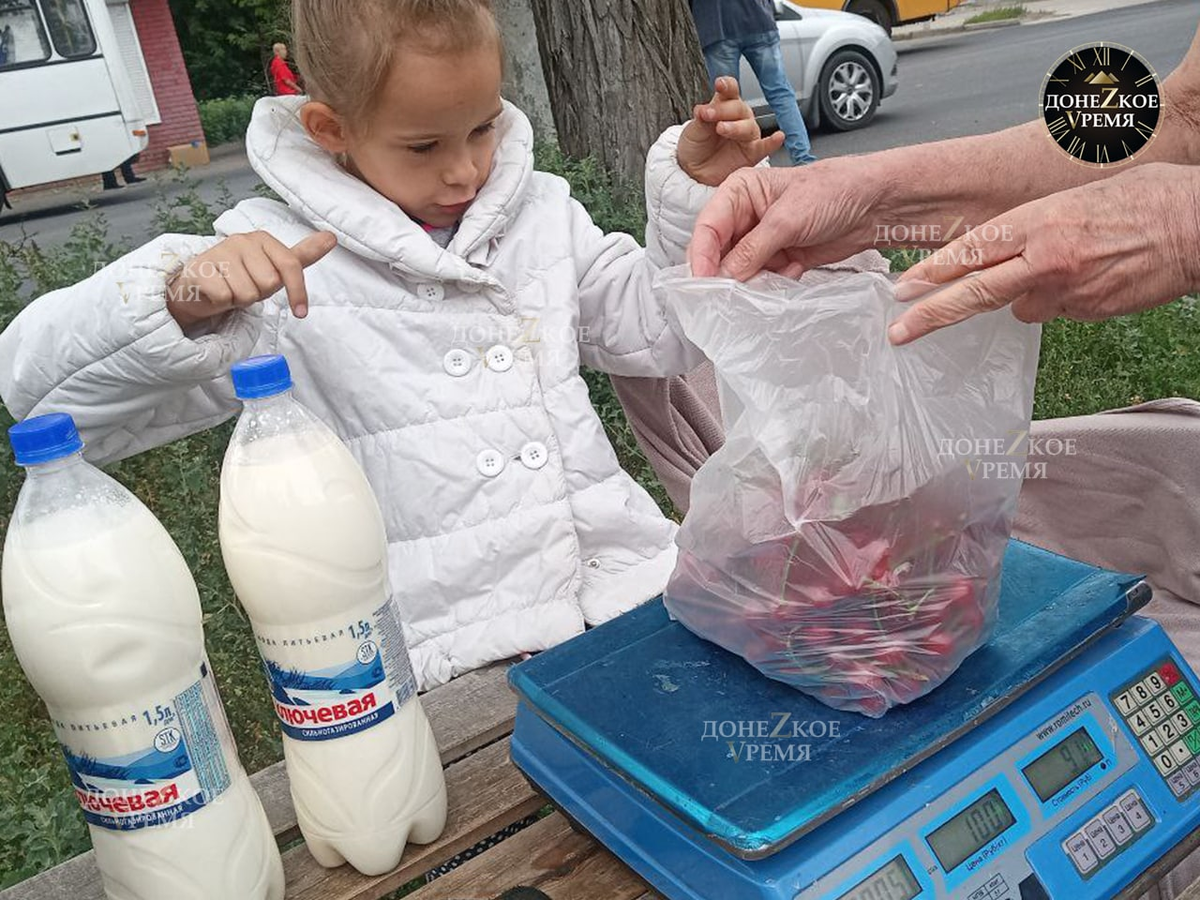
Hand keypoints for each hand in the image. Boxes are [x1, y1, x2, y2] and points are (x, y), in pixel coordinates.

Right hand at [166, 231, 336, 328]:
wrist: (200, 285)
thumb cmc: (243, 275)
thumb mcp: (275, 267)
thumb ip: (303, 255)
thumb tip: (332, 237)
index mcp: (262, 239)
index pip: (290, 265)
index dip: (297, 292)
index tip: (300, 312)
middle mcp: (241, 240)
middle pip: (268, 283)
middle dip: (260, 293)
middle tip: (247, 287)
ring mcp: (219, 252)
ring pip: (247, 293)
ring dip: (240, 300)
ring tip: (232, 289)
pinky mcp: (201, 269)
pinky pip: (226, 297)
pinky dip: (223, 302)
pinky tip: (216, 292)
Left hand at [677, 77, 785, 187]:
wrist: (694, 172)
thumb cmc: (696, 147)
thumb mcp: (693, 130)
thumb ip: (701, 119)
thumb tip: (702, 109)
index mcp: (724, 106)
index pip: (730, 91)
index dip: (727, 86)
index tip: (720, 84)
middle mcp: (738, 118)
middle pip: (739, 108)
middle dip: (723, 110)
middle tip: (708, 115)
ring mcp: (746, 135)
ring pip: (748, 126)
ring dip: (735, 127)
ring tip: (721, 128)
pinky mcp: (752, 153)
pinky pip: (765, 147)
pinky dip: (772, 142)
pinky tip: (778, 137)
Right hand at [687, 157, 884, 277]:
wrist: (874, 205)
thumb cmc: (834, 192)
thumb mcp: (787, 219)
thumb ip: (752, 250)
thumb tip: (724, 277)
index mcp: (739, 193)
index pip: (707, 228)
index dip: (701, 256)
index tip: (702, 282)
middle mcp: (745, 217)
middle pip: (718, 253)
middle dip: (724, 273)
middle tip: (725, 295)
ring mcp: (761, 241)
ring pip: (738, 271)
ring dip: (749, 282)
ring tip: (764, 283)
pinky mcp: (778, 259)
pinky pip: (761, 280)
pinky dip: (770, 286)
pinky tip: (790, 274)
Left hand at [889, 163, 1199, 343]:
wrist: (1199, 227)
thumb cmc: (1148, 200)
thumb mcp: (1077, 198)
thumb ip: (1034, 226)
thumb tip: (1009, 250)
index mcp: (1040, 221)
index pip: (972, 251)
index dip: (932, 272)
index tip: (902, 288)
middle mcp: (1046, 258)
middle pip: (974, 292)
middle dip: (931, 314)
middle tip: (899, 331)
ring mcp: (1067, 290)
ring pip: (1020, 306)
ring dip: (1027, 294)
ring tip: (1071, 265)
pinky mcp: (1088, 312)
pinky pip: (1058, 310)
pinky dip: (1063, 298)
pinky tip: (1092, 276)